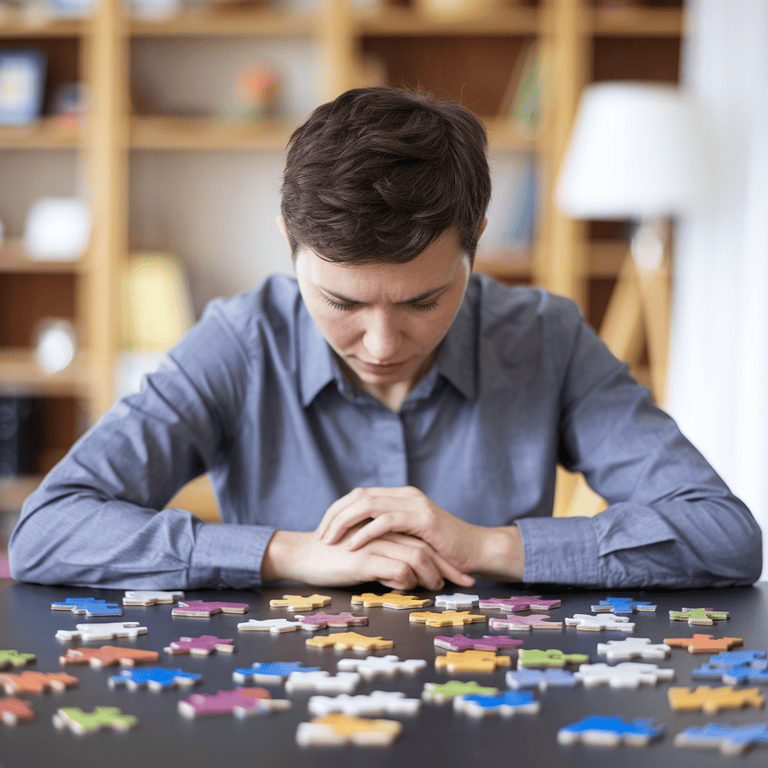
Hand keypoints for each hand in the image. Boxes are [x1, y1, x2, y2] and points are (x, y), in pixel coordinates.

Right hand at [261, 527, 471, 590]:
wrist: (302, 555)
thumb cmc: (332, 558)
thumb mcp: (365, 556)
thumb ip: (386, 558)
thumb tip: (408, 576)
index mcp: (386, 528)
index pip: (423, 540)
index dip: (444, 557)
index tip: (462, 574)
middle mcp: (384, 531)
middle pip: (426, 546)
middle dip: (448, 567)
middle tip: (463, 583)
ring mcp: (375, 542)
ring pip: (417, 556)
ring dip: (430, 575)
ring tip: (435, 588)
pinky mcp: (364, 557)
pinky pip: (398, 568)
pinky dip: (408, 580)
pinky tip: (405, 587)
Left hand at [315, 486, 522, 581]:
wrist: (476, 550)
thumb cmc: (443, 550)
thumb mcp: (410, 538)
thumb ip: (390, 533)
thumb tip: (358, 542)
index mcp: (400, 496)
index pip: (359, 495)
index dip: (337, 511)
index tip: (323, 530)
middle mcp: (404, 494)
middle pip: (358, 496)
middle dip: (334, 515)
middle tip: (320, 536)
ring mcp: (413, 503)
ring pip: (367, 504)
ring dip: (344, 522)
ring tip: (330, 541)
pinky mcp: (421, 518)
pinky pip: (386, 521)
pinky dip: (365, 532)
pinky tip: (353, 545)